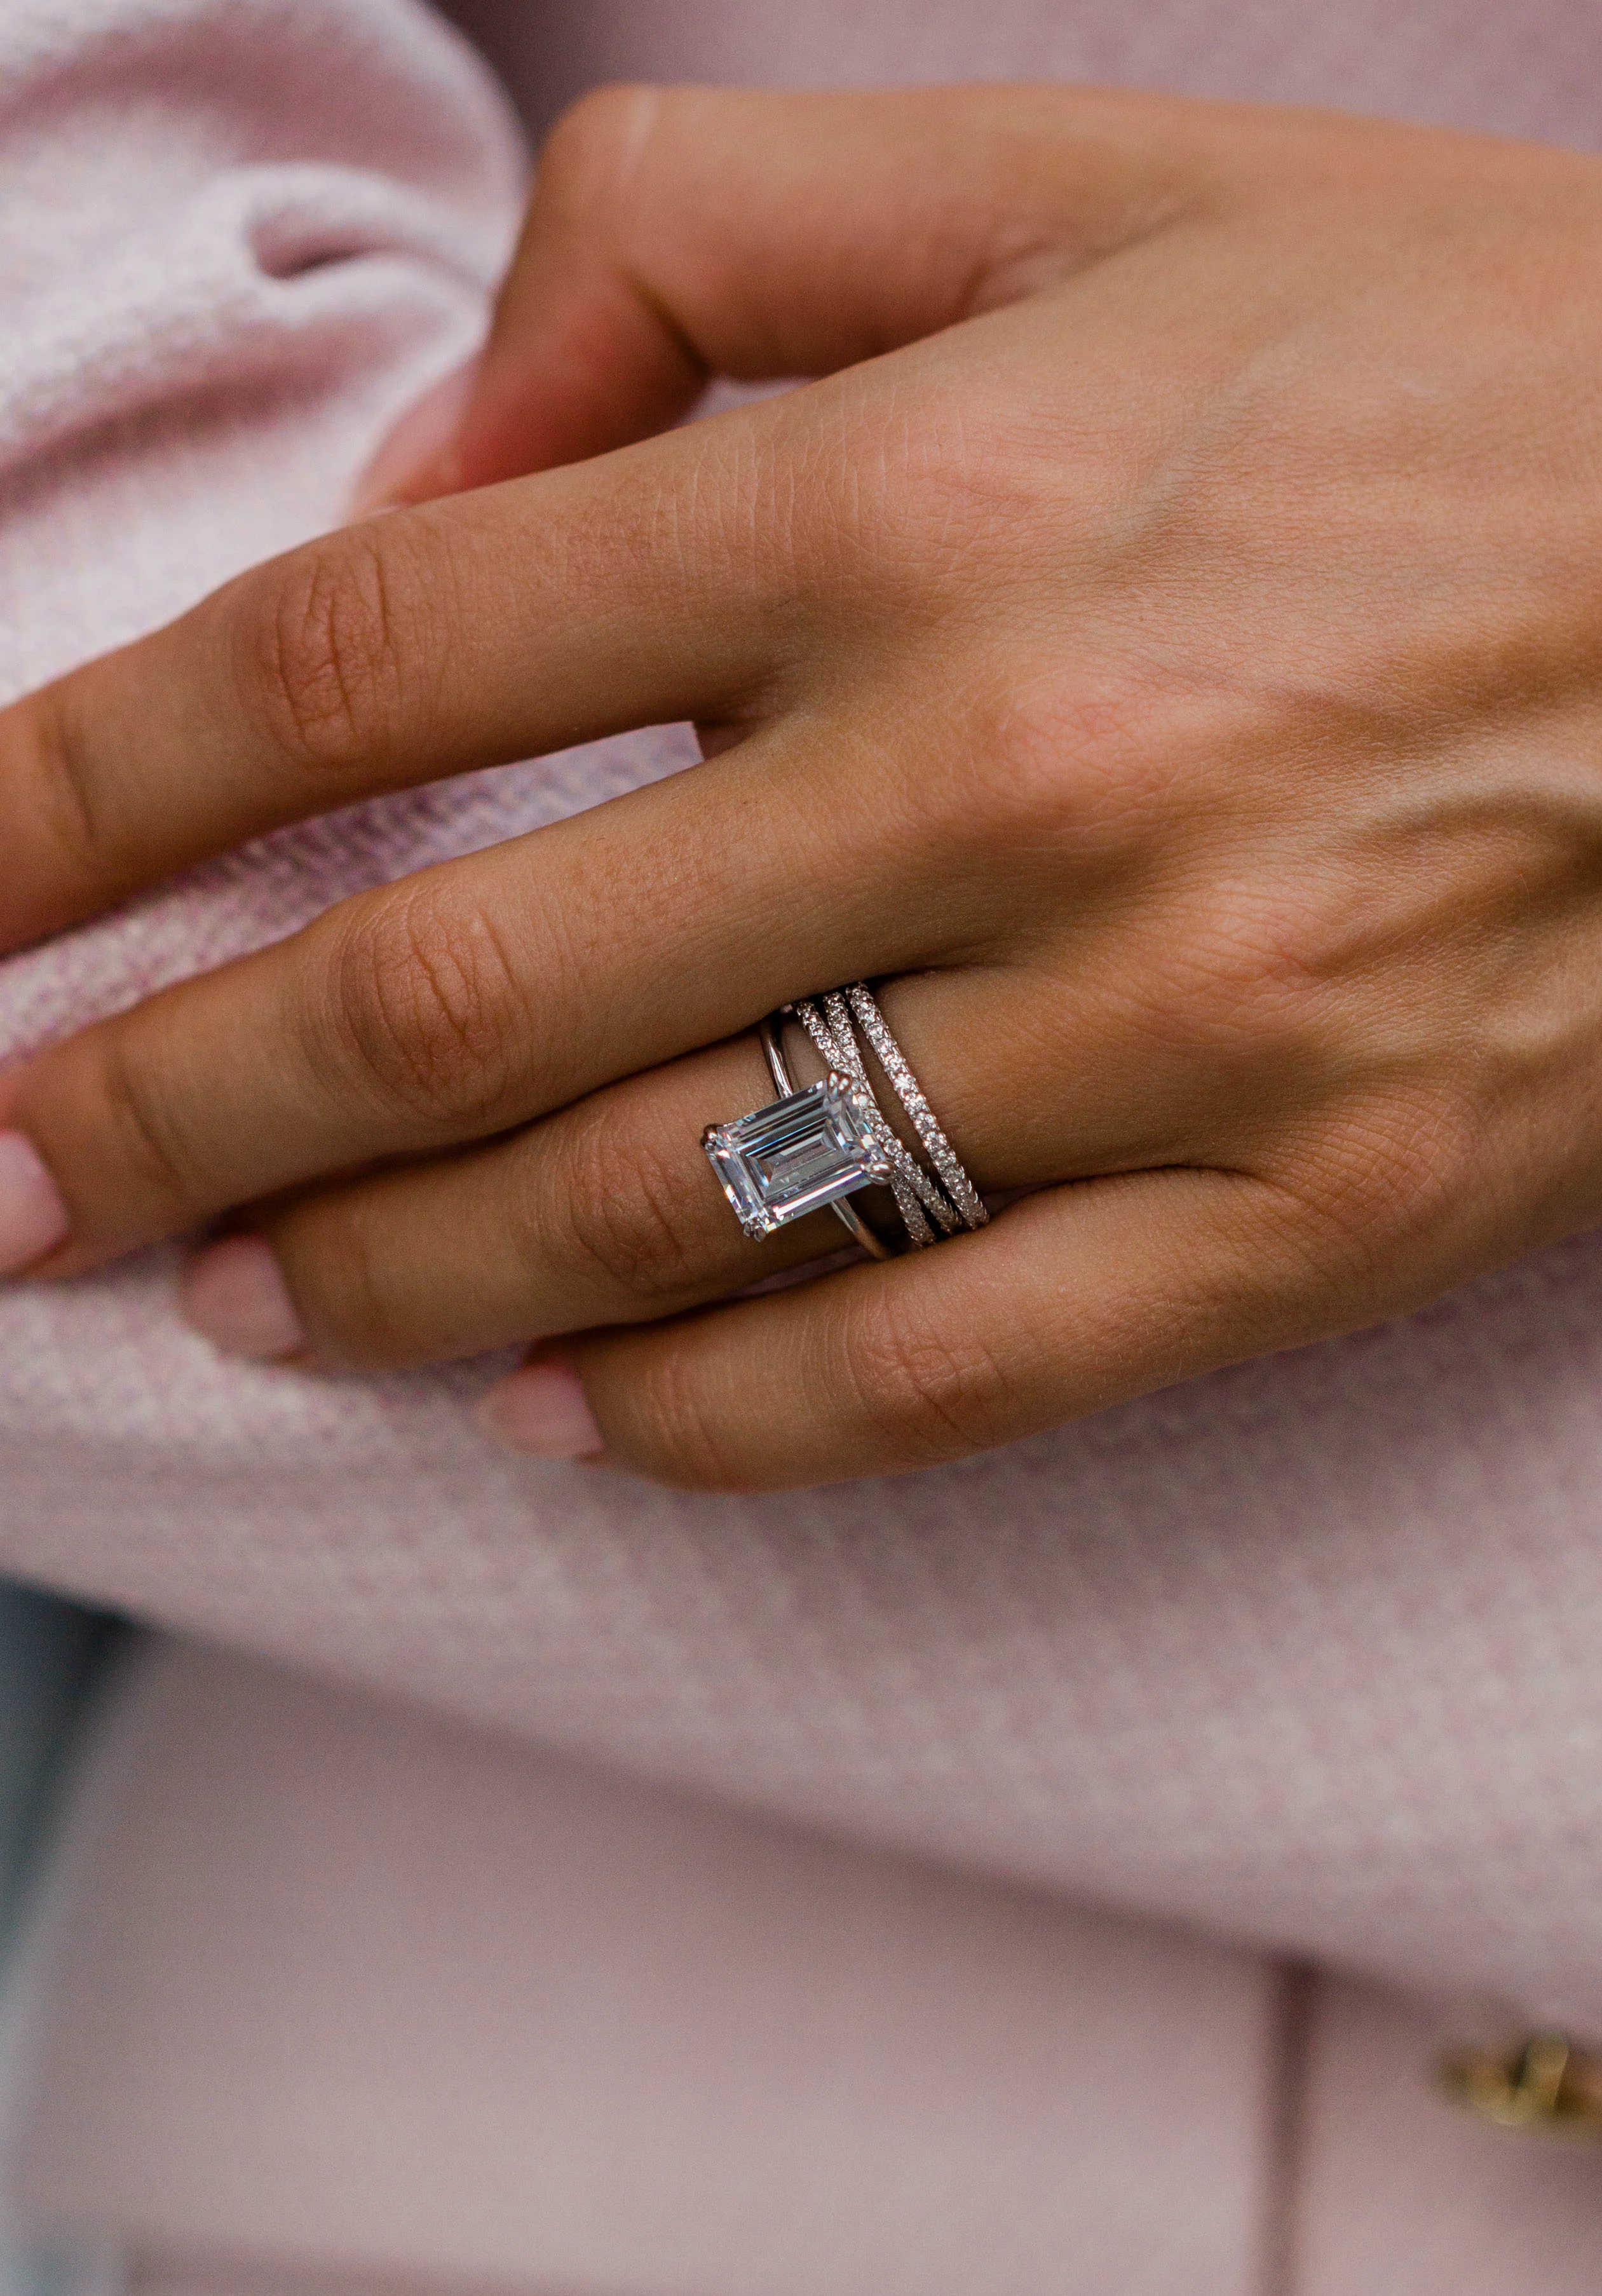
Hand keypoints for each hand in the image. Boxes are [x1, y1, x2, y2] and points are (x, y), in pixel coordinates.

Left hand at [0, 84, 1599, 1490]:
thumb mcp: (1085, 187)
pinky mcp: (1306, 1211)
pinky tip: (559, 1419)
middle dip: (176, 1097)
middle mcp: (1015, 769)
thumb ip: (703, 257)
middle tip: (17, 1174)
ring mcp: (1170, 1024)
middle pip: (463, 986)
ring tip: (242, 1300)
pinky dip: (709, 1420)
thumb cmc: (1448, 367)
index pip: (378, 661)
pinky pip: (937, 1372)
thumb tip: (435, 469)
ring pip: (672, 1217)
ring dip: (399, 1279)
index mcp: (924, 493)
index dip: (90, 792)